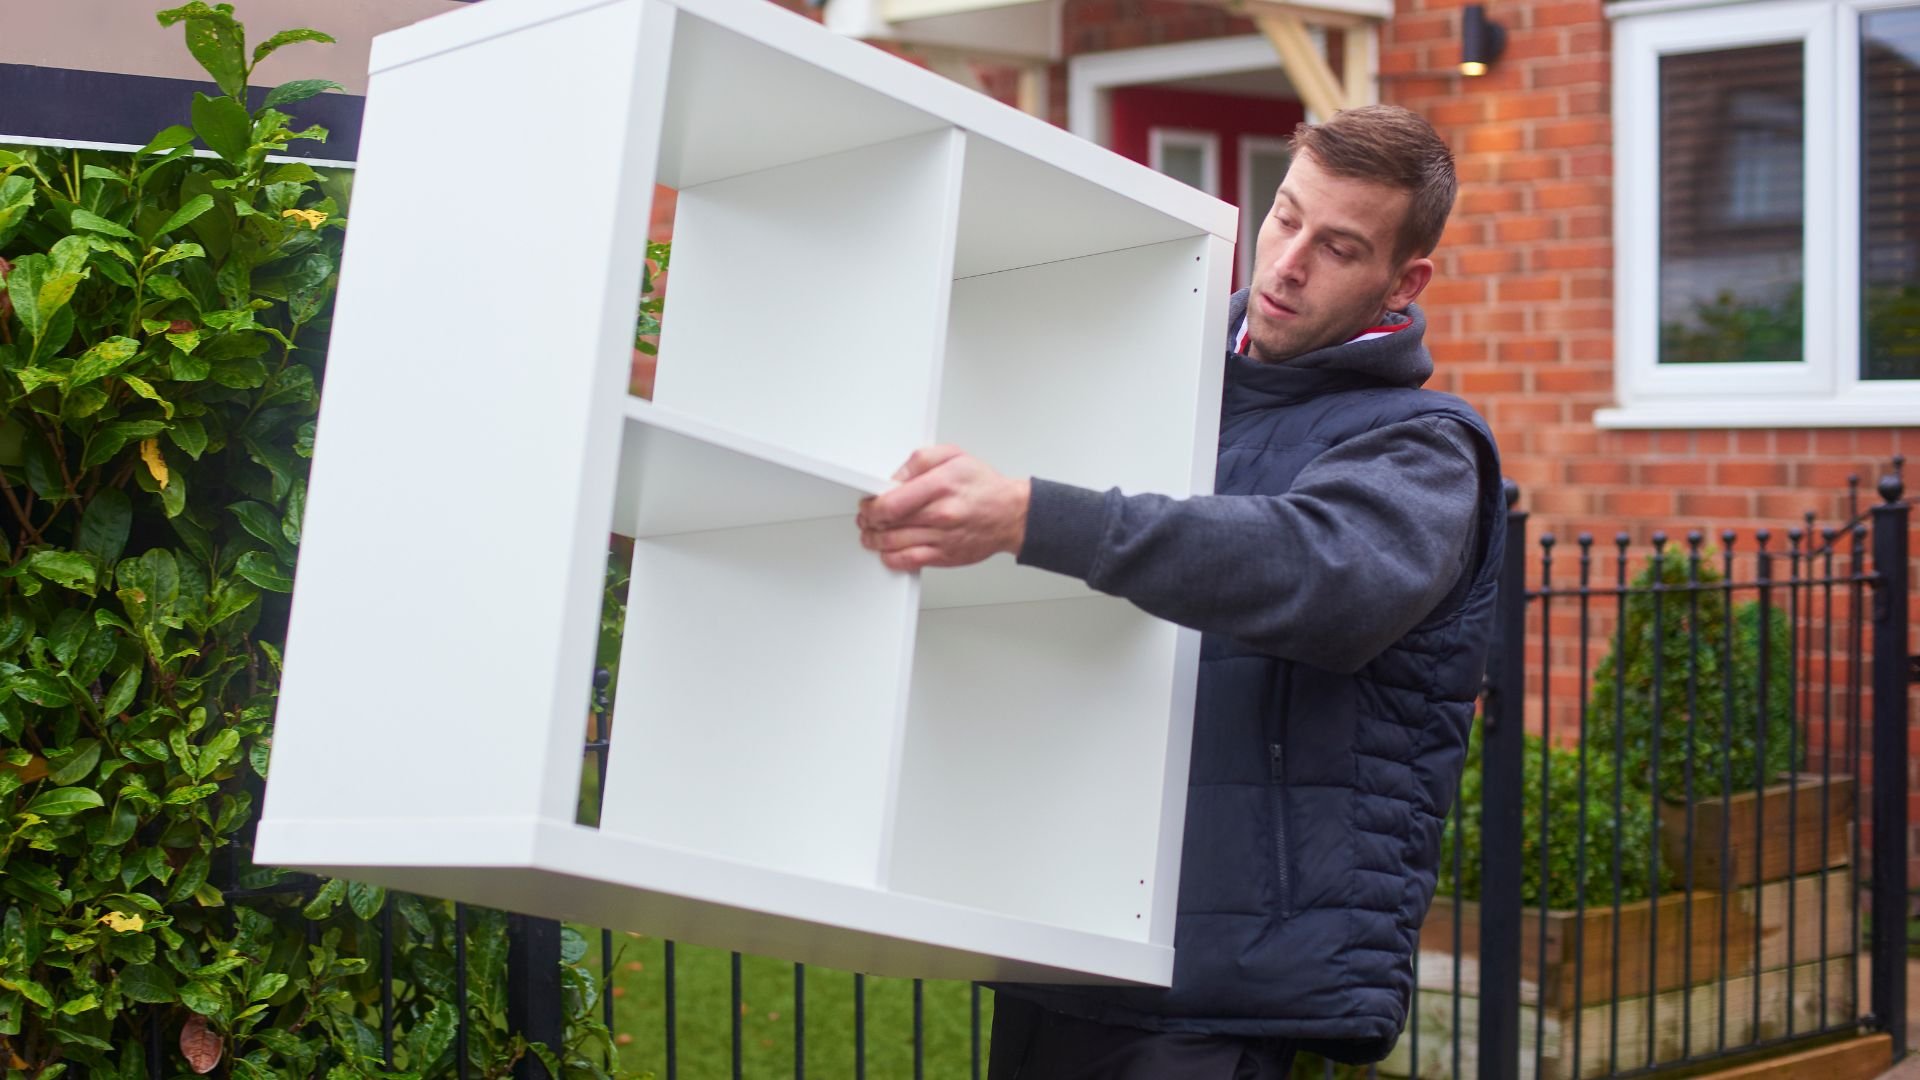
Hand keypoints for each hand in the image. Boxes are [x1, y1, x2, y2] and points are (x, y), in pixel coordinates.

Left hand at [856, 446, 1029, 571]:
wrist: (1011, 514)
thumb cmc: (984, 486)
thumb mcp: (954, 456)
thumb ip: (919, 460)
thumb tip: (894, 477)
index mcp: (941, 486)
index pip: (891, 502)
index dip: (871, 505)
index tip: (869, 503)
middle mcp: (941, 514)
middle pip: (888, 524)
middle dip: (869, 521)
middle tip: (866, 518)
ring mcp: (942, 538)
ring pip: (893, 544)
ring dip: (875, 540)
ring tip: (871, 534)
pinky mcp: (945, 557)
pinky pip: (909, 562)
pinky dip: (891, 558)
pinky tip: (886, 552)